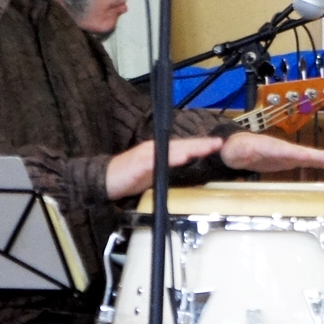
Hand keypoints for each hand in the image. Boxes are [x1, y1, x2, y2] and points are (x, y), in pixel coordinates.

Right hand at [104, 136, 224, 199]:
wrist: (104, 181)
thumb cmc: (130, 177)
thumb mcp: (155, 173)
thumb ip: (170, 167)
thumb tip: (188, 166)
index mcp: (160, 151)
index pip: (185, 147)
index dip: (201, 145)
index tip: (219, 144)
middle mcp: (155, 149)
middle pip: (182, 145)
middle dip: (201, 144)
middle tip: (219, 143)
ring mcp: (147, 155)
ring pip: (173, 149)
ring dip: (190, 148)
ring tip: (206, 148)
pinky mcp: (139, 163)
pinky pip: (157, 160)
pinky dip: (170, 158)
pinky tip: (182, 158)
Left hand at [219, 133, 323, 176]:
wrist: (233, 148)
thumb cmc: (233, 149)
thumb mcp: (231, 150)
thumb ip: (235, 150)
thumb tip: (233, 148)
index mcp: (268, 146)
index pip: (287, 151)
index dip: (301, 155)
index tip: (314, 157)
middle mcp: (280, 149)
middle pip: (301, 153)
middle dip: (317, 156)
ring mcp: (284, 154)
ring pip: (305, 156)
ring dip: (320, 159)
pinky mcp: (285, 160)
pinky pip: (303, 161)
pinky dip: (316, 162)